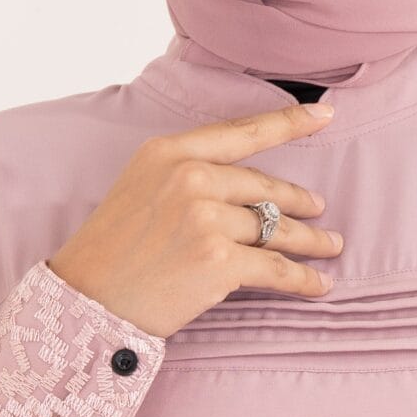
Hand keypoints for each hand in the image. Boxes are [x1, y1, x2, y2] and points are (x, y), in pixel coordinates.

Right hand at [45, 98, 344, 336]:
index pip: (241, 132)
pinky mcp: (219, 261)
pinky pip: (276, 268)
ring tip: (330, 246)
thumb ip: (185, 176)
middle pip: (263, 186)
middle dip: (298, 201)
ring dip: (310, 241)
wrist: (86, 300)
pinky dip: (303, 279)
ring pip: (275, 228)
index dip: (288, 122)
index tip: (324, 115)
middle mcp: (190, 177)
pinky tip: (319, 284)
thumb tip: (242, 188)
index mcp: (169, 152)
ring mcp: (206, 218)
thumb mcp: (139, 189)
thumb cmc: (110, 253)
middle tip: (319, 209)